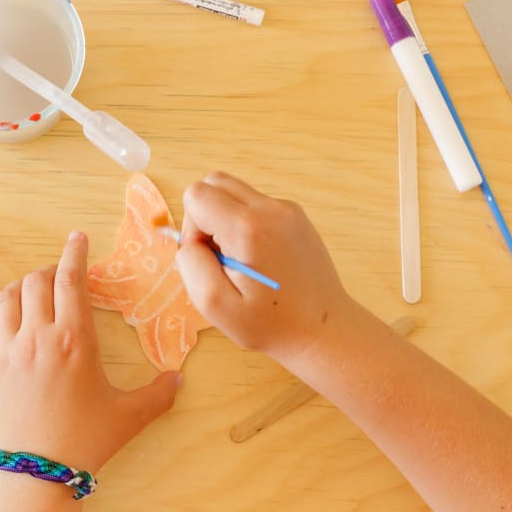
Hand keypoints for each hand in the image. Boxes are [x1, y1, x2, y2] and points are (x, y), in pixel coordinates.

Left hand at [0, 231, 182, 472]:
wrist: (35, 474)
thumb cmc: (84, 442)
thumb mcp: (128, 417)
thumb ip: (158, 394)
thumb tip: (179, 379)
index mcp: (74, 339)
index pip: (70, 279)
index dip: (74, 252)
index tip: (77, 238)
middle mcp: (36, 336)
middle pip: (35, 282)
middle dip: (49, 271)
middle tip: (60, 277)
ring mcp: (6, 352)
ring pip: (5, 299)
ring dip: (20, 290)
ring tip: (33, 296)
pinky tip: (5, 329)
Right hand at [176, 172, 353, 358]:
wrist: (322, 329)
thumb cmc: (270, 324)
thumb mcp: (215, 305)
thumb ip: (191, 264)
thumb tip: (190, 239)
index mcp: (248, 228)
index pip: (197, 195)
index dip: (192, 227)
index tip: (210, 258)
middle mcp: (271, 209)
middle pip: (214, 182)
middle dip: (205, 216)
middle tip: (220, 255)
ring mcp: (287, 209)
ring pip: (235, 191)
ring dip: (225, 219)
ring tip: (240, 258)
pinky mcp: (296, 216)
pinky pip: (255, 204)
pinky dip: (245, 224)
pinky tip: (258, 258)